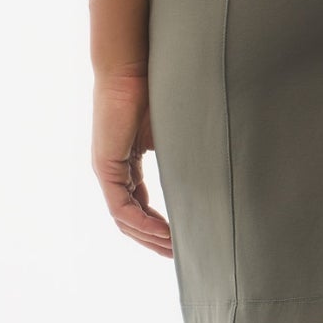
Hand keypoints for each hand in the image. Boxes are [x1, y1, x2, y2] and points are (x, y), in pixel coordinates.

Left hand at [93, 66, 173, 256]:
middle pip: (131, 218)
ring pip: (124, 218)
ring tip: (174, 251)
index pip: (140, 204)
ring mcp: (107, 169)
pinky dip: (142, 223)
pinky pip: (121, 207)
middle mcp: (113, 169)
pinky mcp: (105, 166)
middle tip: (179, 257)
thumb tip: (217, 167)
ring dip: (149, 237)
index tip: (182, 240)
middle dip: (155, 240)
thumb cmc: (155, 88)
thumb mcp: (174, 130)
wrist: (133, 66)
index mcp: (127, 161)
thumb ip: (184, 154)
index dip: (160, 226)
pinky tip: (163, 233)